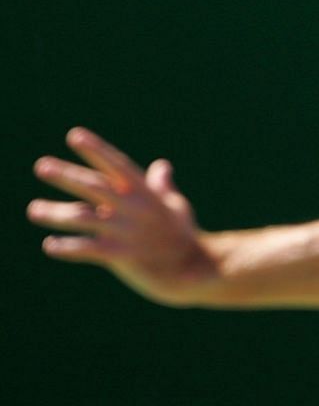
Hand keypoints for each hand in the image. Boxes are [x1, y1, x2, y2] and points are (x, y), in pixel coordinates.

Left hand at [28, 127, 215, 305]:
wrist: (197, 270)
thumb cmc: (185, 236)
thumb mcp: (175, 206)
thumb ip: (162, 186)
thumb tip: (162, 165)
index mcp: (145, 194)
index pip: (117, 166)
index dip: (96, 150)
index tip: (74, 135)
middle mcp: (134, 209)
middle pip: (95, 187)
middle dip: (68, 175)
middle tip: (42, 166)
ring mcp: (128, 232)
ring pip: (85, 218)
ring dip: (57, 213)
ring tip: (34, 210)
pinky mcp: (124, 257)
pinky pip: (89, 250)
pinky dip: (68, 247)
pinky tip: (50, 245)